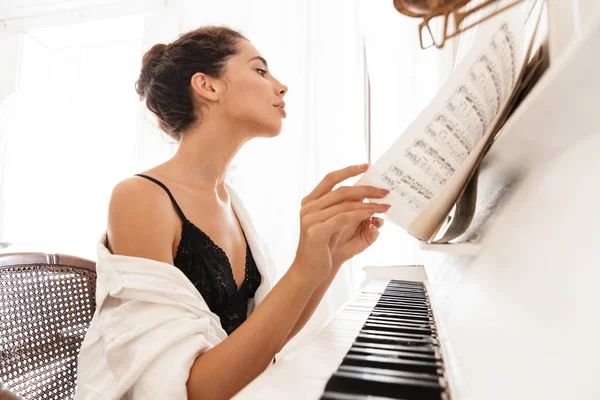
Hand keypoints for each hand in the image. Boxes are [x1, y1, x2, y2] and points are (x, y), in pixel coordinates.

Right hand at [291, 164, 389, 284]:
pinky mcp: (315, 232)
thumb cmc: (323, 250)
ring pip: (344, 204)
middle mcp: (308, 208)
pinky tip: (372, 214)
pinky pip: (343, 218)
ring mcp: (310, 219)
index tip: (366, 166)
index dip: (348, 170)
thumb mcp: (337, 226)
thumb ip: (348, 211)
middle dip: (365, 189)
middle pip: (341, 190)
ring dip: (368, 203)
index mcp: (310, 202)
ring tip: (384, 205)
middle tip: (384, 191)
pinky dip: (360, 214)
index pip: (330, 179)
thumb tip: (371, 202)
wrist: (309, 272)